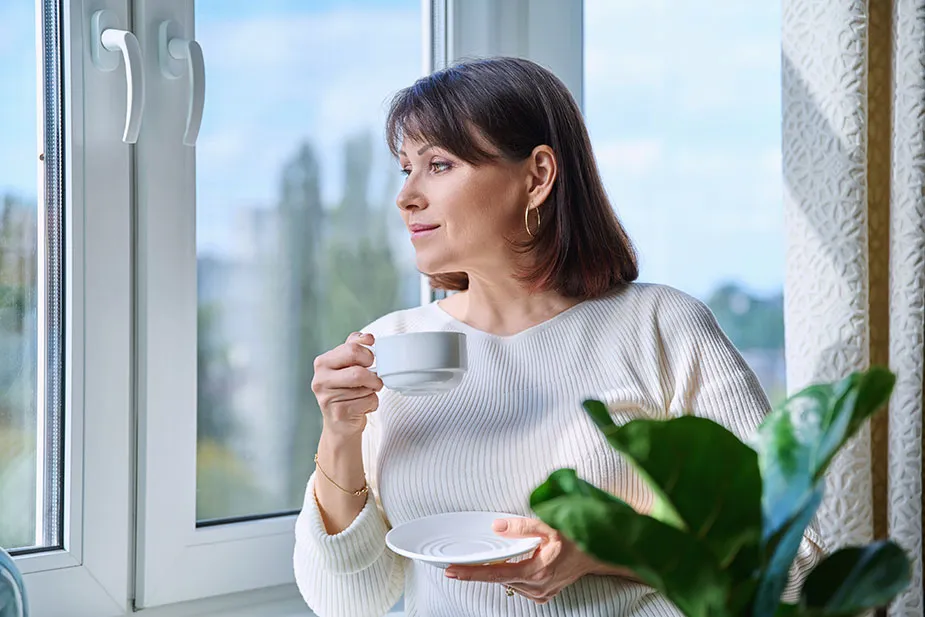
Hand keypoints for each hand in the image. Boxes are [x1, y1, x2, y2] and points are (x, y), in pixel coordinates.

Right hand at [311, 332, 382, 437]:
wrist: (339, 422)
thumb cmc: (345, 389)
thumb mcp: (346, 364)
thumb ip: (354, 345)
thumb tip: (368, 337)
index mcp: (322, 362)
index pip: (352, 349)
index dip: (368, 354)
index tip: (370, 360)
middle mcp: (321, 379)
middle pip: (359, 371)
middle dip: (373, 376)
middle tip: (374, 379)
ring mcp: (327, 398)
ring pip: (366, 388)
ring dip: (373, 390)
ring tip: (366, 393)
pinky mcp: (339, 413)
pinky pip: (368, 401)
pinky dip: (372, 403)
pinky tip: (363, 406)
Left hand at [443, 518, 628, 603]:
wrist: (600, 553)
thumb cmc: (577, 538)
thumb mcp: (549, 526)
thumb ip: (522, 526)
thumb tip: (498, 526)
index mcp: (536, 571)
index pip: (495, 574)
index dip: (471, 572)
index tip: (452, 570)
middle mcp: (537, 587)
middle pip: (500, 579)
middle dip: (484, 569)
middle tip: (466, 560)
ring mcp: (542, 593)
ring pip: (510, 583)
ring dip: (502, 571)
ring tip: (502, 557)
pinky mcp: (545, 594)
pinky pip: (521, 587)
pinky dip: (514, 576)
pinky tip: (518, 565)